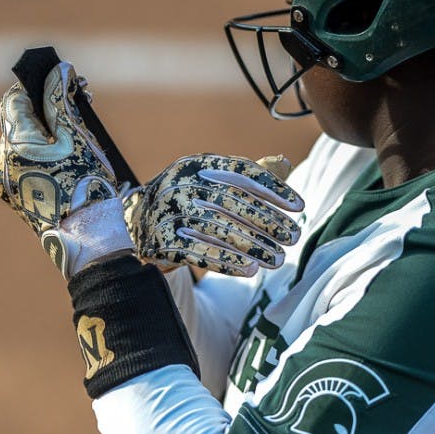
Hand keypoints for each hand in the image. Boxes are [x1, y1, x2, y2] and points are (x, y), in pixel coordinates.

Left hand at [0, 61, 132, 276]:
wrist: (87, 240)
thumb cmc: (85, 186)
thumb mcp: (77, 137)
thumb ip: (61, 100)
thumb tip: (57, 71)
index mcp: (15, 143)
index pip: (16, 98)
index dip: (39, 85)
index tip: (64, 82)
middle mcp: (3, 161)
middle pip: (21, 121)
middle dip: (48, 109)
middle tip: (78, 104)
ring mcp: (7, 182)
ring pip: (24, 145)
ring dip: (47, 132)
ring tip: (78, 134)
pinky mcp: (16, 197)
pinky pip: (26, 166)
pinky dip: (43, 155)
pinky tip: (67, 159)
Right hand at [123, 154, 304, 276]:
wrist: (135, 221)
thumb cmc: (186, 198)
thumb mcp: (209, 178)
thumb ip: (246, 173)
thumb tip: (284, 163)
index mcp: (198, 164)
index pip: (242, 172)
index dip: (274, 189)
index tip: (299, 207)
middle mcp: (181, 184)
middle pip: (233, 203)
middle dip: (268, 222)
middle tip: (293, 237)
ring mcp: (169, 212)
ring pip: (219, 230)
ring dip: (253, 247)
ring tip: (278, 259)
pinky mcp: (161, 241)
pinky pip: (199, 254)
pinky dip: (227, 262)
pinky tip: (250, 270)